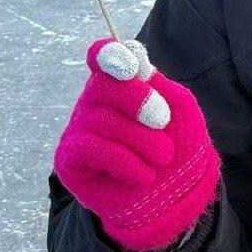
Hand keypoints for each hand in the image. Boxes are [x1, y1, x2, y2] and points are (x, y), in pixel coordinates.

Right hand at [55, 38, 219, 251]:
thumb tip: (138, 66)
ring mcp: (80, 128)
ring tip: (162, 158)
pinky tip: (143, 174)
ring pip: (101, 120)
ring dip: (140, 140)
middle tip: (162, 121)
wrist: (172, 196)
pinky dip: (123, 161)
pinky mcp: (70, 159)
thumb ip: (162, 86)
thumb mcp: (182, 112)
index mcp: (121, 82)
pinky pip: (89, 148)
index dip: (111, 54)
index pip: (103, 55)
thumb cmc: (178, 147)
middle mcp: (96, 101)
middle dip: (138, 100)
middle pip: (103, 84)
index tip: (133, 67)